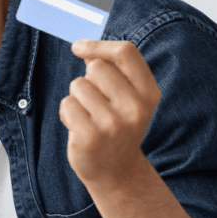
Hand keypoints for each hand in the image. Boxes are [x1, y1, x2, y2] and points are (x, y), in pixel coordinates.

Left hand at [59, 40, 161, 191]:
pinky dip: (67, 113)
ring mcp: (113, 124)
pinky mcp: (89, 137)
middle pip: (96, 67)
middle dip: (87, 80)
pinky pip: (67, 104)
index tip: (78, 47)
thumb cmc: (116, 126)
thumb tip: (84, 48)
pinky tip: (79, 129)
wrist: (116, 172)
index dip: (98, 45)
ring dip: (76, 98)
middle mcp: (135, 108)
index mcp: (149, 93)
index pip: (126, 52)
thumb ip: (111, 71)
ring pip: (78, 85)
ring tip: (88, 117)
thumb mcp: (126, 98)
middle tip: (94, 103)